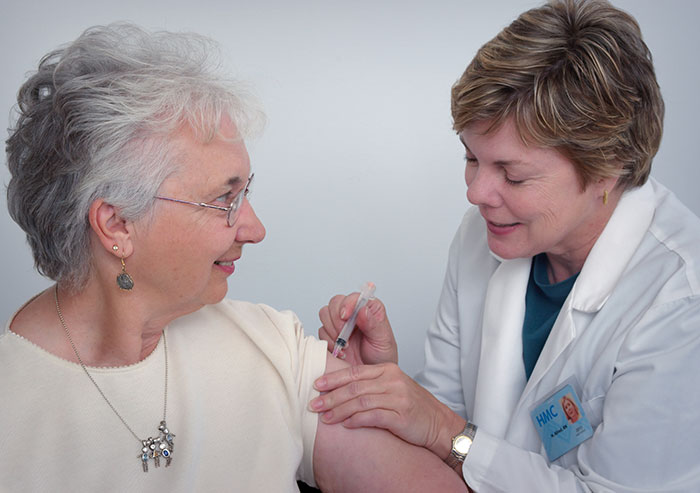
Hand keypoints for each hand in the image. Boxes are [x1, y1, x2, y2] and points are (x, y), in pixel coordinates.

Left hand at [310, 363, 464, 458]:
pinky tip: (346, 425)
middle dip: (331, 396)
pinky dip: (357, 420)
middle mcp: (392, 381)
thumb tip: (338, 389)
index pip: (355, 372)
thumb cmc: (412, 406)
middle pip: (355, 387)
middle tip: (314, 403)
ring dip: (340, 410)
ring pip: (361, 401)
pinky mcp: (401, 416)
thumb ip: (369, 385)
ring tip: (325, 418)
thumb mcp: (391, 388)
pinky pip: (374, 416)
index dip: (334, 378)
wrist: (438, 423)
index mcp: (387, 370)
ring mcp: (398, 398)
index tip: (316, 384)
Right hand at [318, 293, 397, 365]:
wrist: (372, 377)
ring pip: (325, 314)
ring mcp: (340, 323)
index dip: (348, 304)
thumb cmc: (382, 356)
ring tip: (345, 345)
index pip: (354, 297)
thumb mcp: (383, 340)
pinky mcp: (331, 335)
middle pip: (335, 303)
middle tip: (344, 334)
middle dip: (337, 319)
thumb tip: (363, 310)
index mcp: (369, 309)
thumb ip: (373, 324)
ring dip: (332, 330)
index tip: (346, 316)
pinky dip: (328, 342)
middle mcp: (354, 313)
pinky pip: (321, 331)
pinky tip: (341, 351)